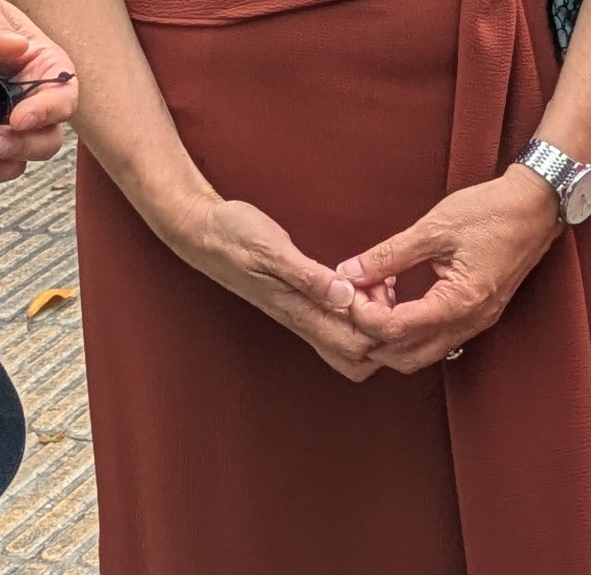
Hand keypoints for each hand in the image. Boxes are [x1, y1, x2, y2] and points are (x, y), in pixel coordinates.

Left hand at [0, 0, 78, 181]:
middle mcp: (33, 97)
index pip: (64, 94)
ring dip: (5, 159)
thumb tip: (16, 47)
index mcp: (42, 64)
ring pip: (26, 154)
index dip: (49, 110)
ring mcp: (9, 121)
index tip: (19, 118)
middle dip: (25, 144)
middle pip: (50, 134)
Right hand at [164, 194, 383, 381]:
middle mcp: (302, 321)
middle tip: (387, 292)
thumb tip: (345, 296)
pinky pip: (336, 325)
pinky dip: (358, 313)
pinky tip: (364, 285)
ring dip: (372, 325)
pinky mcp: (299, 304)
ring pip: (348, 347)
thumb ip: (309, 275)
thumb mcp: (272, 248)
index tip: (385, 290)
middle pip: (357, 358)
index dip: (380, 327)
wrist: (203, 232)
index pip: (353, 345)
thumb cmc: (234, 236)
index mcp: (298, 311)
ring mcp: (301, 315)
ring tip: (378, 286)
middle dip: (383, 334)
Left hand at [336, 169, 563, 372]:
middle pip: (405, 357)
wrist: (537, 207)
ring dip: (390, 336)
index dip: (363, 314)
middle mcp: (469, 323)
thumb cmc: (491, 211)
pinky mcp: (476, 316)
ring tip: (375, 294)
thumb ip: (390, 254)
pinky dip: (409, 328)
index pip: (396, 330)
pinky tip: (396, 296)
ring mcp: (475, 323)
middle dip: (372, 336)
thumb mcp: (434, 227)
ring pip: (420, 354)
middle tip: (354, 299)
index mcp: (459, 302)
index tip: (347, 289)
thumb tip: (350, 271)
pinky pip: (435, 339)